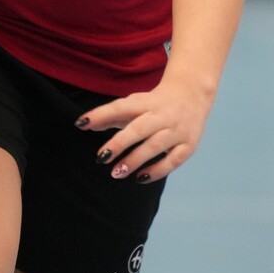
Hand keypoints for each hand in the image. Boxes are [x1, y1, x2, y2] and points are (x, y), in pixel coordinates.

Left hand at [75, 73, 215, 182]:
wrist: (192, 94)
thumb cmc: (154, 103)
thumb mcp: (133, 103)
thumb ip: (110, 115)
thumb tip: (85, 125)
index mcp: (144, 102)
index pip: (119, 108)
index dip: (100, 115)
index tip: (81, 124)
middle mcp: (161, 115)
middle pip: (138, 129)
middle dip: (119, 144)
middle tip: (101, 158)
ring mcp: (176, 130)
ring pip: (155, 146)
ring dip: (135, 160)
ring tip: (116, 173)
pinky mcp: (189, 145)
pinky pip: (174, 160)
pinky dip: (158, 170)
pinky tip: (140, 178)